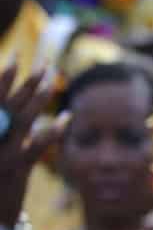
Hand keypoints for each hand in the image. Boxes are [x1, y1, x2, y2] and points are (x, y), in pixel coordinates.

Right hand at [0, 68, 60, 228]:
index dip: (3, 77)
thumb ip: (2, 130)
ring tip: (55, 79)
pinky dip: (51, 132)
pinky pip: (35, 148)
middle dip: (27, 81)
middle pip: (9, 104)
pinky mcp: (16, 173)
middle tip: (47, 63)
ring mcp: (0, 156)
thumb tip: (10, 111)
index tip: (15, 56)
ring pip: (22, 120)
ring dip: (39, 98)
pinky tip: (67, 118)